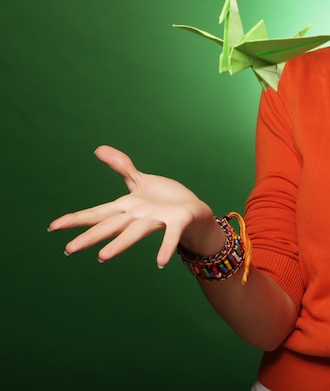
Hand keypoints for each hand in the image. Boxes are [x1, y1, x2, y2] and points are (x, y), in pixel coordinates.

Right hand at [48, 146, 218, 267]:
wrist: (194, 211)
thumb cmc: (165, 199)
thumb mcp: (140, 180)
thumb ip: (120, 166)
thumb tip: (98, 148)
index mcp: (127, 207)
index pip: (98, 213)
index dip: (76, 219)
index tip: (53, 226)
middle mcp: (138, 217)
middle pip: (111, 226)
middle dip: (90, 236)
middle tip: (68, 249)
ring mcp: (156, 220)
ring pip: (135, 232)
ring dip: (119, 244)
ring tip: (102, 257)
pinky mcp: (177, 222)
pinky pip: (170, 235)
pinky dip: (165, 247)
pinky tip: (160, 263)